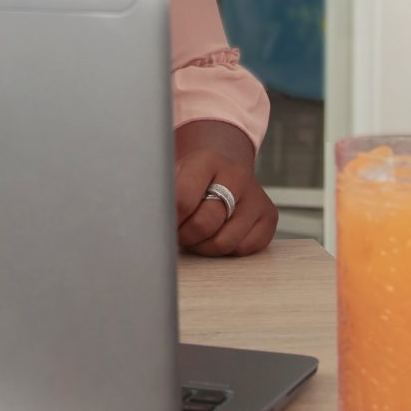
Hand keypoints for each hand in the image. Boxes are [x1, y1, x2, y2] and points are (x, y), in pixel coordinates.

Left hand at [173, 121, 276, 256]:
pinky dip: (226, 251)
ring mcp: (256, 197)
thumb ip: (161, 193)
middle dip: (185, 236)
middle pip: (205, 223)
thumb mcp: (173, 176)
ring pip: (225, 241)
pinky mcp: (268, 217)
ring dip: (203, 247)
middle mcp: (236, 175)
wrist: (224, 171)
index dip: (169, 220)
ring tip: (194, 237)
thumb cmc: (192, 180)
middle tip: (178, 234)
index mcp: (208, 160)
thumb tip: (141, 218)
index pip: (183, 199)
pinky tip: (215, 236)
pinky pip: (244, 248)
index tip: (163, 224)